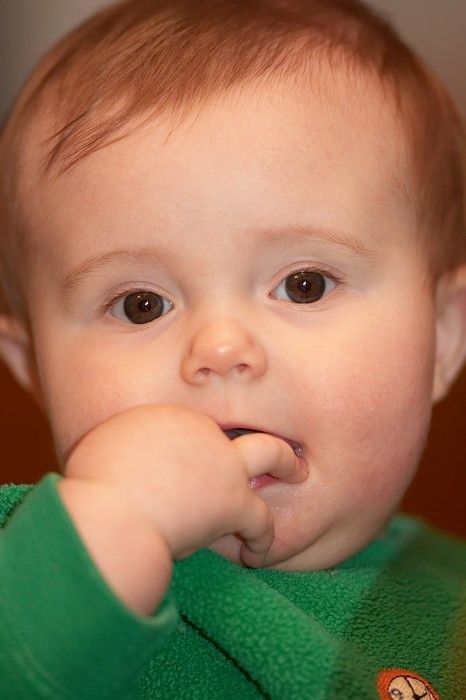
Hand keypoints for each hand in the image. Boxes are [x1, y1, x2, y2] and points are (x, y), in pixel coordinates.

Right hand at [64, 404, 305, 564]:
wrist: (112, 512)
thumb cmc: (95, 487)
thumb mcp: (104, 453)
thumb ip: (129, 453)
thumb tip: (135, 471)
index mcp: (169, 419)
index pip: (196, 430)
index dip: (200, 449)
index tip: (196, 468)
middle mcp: (201, 431)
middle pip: (237, 424)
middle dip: (253, 430)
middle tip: (261, 443)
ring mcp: (223, 462)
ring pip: (271, 453)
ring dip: (286, 463)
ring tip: (296, 472)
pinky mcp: (234, 500)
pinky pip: (262, 520)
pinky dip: (263, 538)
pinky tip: (258, 552)